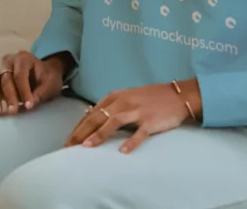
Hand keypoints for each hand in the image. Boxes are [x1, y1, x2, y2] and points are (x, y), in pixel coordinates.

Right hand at [0, 51, 68, 117]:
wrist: (45, 74)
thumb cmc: (48, 77)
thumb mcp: (51, 82)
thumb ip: (42, 92)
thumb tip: (30, 104)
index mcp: (23, 58)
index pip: (20, 75)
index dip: (24, 91)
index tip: (29, 106)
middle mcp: (8, 63)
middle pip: (5, 80)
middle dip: (9, 97)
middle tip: (14, 111)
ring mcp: (0, 73)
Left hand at [65, 80, 200, 153]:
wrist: (178, 95)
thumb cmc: (151, 98)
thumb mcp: (128, 97)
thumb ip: (111, 107)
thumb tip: (91, 118)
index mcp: (117, 96)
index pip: (92, 112)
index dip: (78, 127)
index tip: (68, 140)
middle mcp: (124, 102)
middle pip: (98, 117)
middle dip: (81, 132)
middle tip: (69, 146)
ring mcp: (138, 111)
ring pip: (114, 122)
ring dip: (99, 134)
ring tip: (87, 147)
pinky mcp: (151, 121)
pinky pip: (139, 133)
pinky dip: (131, 142)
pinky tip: (123, 151)